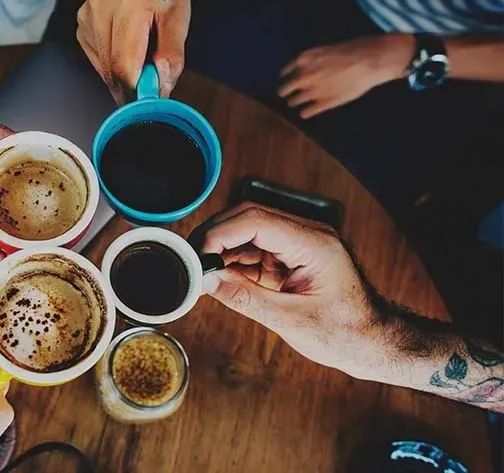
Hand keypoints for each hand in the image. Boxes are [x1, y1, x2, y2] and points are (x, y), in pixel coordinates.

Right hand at [77, 0, 190, 102]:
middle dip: (132, 83)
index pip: (124, 63)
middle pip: (111, 69)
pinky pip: (96, 59)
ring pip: (102, 69)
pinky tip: (124, 46)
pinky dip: (112, 62)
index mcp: (130, 2)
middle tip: (149, 79)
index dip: (135, 90)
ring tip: (138, 51)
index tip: (146, 101)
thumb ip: (171, 54)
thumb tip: (159, 87)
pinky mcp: (82, 25)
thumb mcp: (177, 16)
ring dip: (122, 73)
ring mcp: (88, 16)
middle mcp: (102, 7)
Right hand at [191, 203, 389, 379]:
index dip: (219, 234)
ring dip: (220, 251)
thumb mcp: (290, 320)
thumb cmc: (345, 333)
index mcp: (313, 243)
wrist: (374, 343)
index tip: (196, 256)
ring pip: (246, 233)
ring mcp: (297, 245)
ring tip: (199, 274)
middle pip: (247, 218)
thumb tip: (206, 282)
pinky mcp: (290, 258)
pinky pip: (253, 251)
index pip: (255, 220)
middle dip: (214, 237)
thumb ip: (245, 297)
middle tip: (188, 261)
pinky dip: (232, 263)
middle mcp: (306, 235)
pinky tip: (217, 279)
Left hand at [278, 34, 412, 117]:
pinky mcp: (325, 102)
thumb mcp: (328, 49)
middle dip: (285, 91)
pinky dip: (305, 113)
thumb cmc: (355, 50)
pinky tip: (305, 113)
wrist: (372, 60)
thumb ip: (314, 60)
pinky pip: (307, 112)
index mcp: (306, 59)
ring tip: (294, 103)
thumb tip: (306, 69)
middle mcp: (306, 75)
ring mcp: (314, 90)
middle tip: (284, 94)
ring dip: (294, 102)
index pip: (286, 70)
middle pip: (285, 88)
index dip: (285, 75)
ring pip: (294, 101)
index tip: (283, 78)